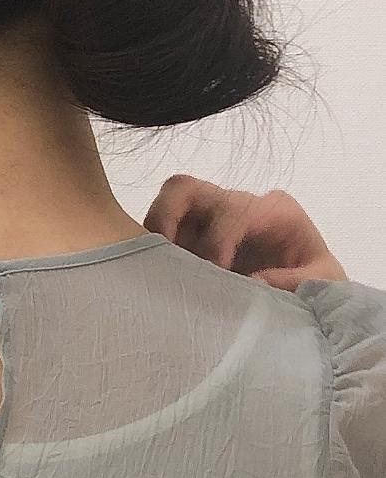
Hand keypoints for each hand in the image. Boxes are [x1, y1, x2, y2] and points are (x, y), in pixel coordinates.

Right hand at [143, 176, 347, 287]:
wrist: (307, 288)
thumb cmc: (315, 282)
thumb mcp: (321, 283)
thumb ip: (296, 282)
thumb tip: (254, 281)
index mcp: (273, 211)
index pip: (232, 211)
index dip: (217, 241)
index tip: (216, 274)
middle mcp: (238, 205)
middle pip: (187, 188)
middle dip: (166, 217)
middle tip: (163, 259)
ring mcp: (211, 218)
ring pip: (168, 203)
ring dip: (156, 234)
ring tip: (159, 270)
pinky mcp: (193, 234)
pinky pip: (163, 229)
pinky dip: (154, 249)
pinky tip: (163, 276)